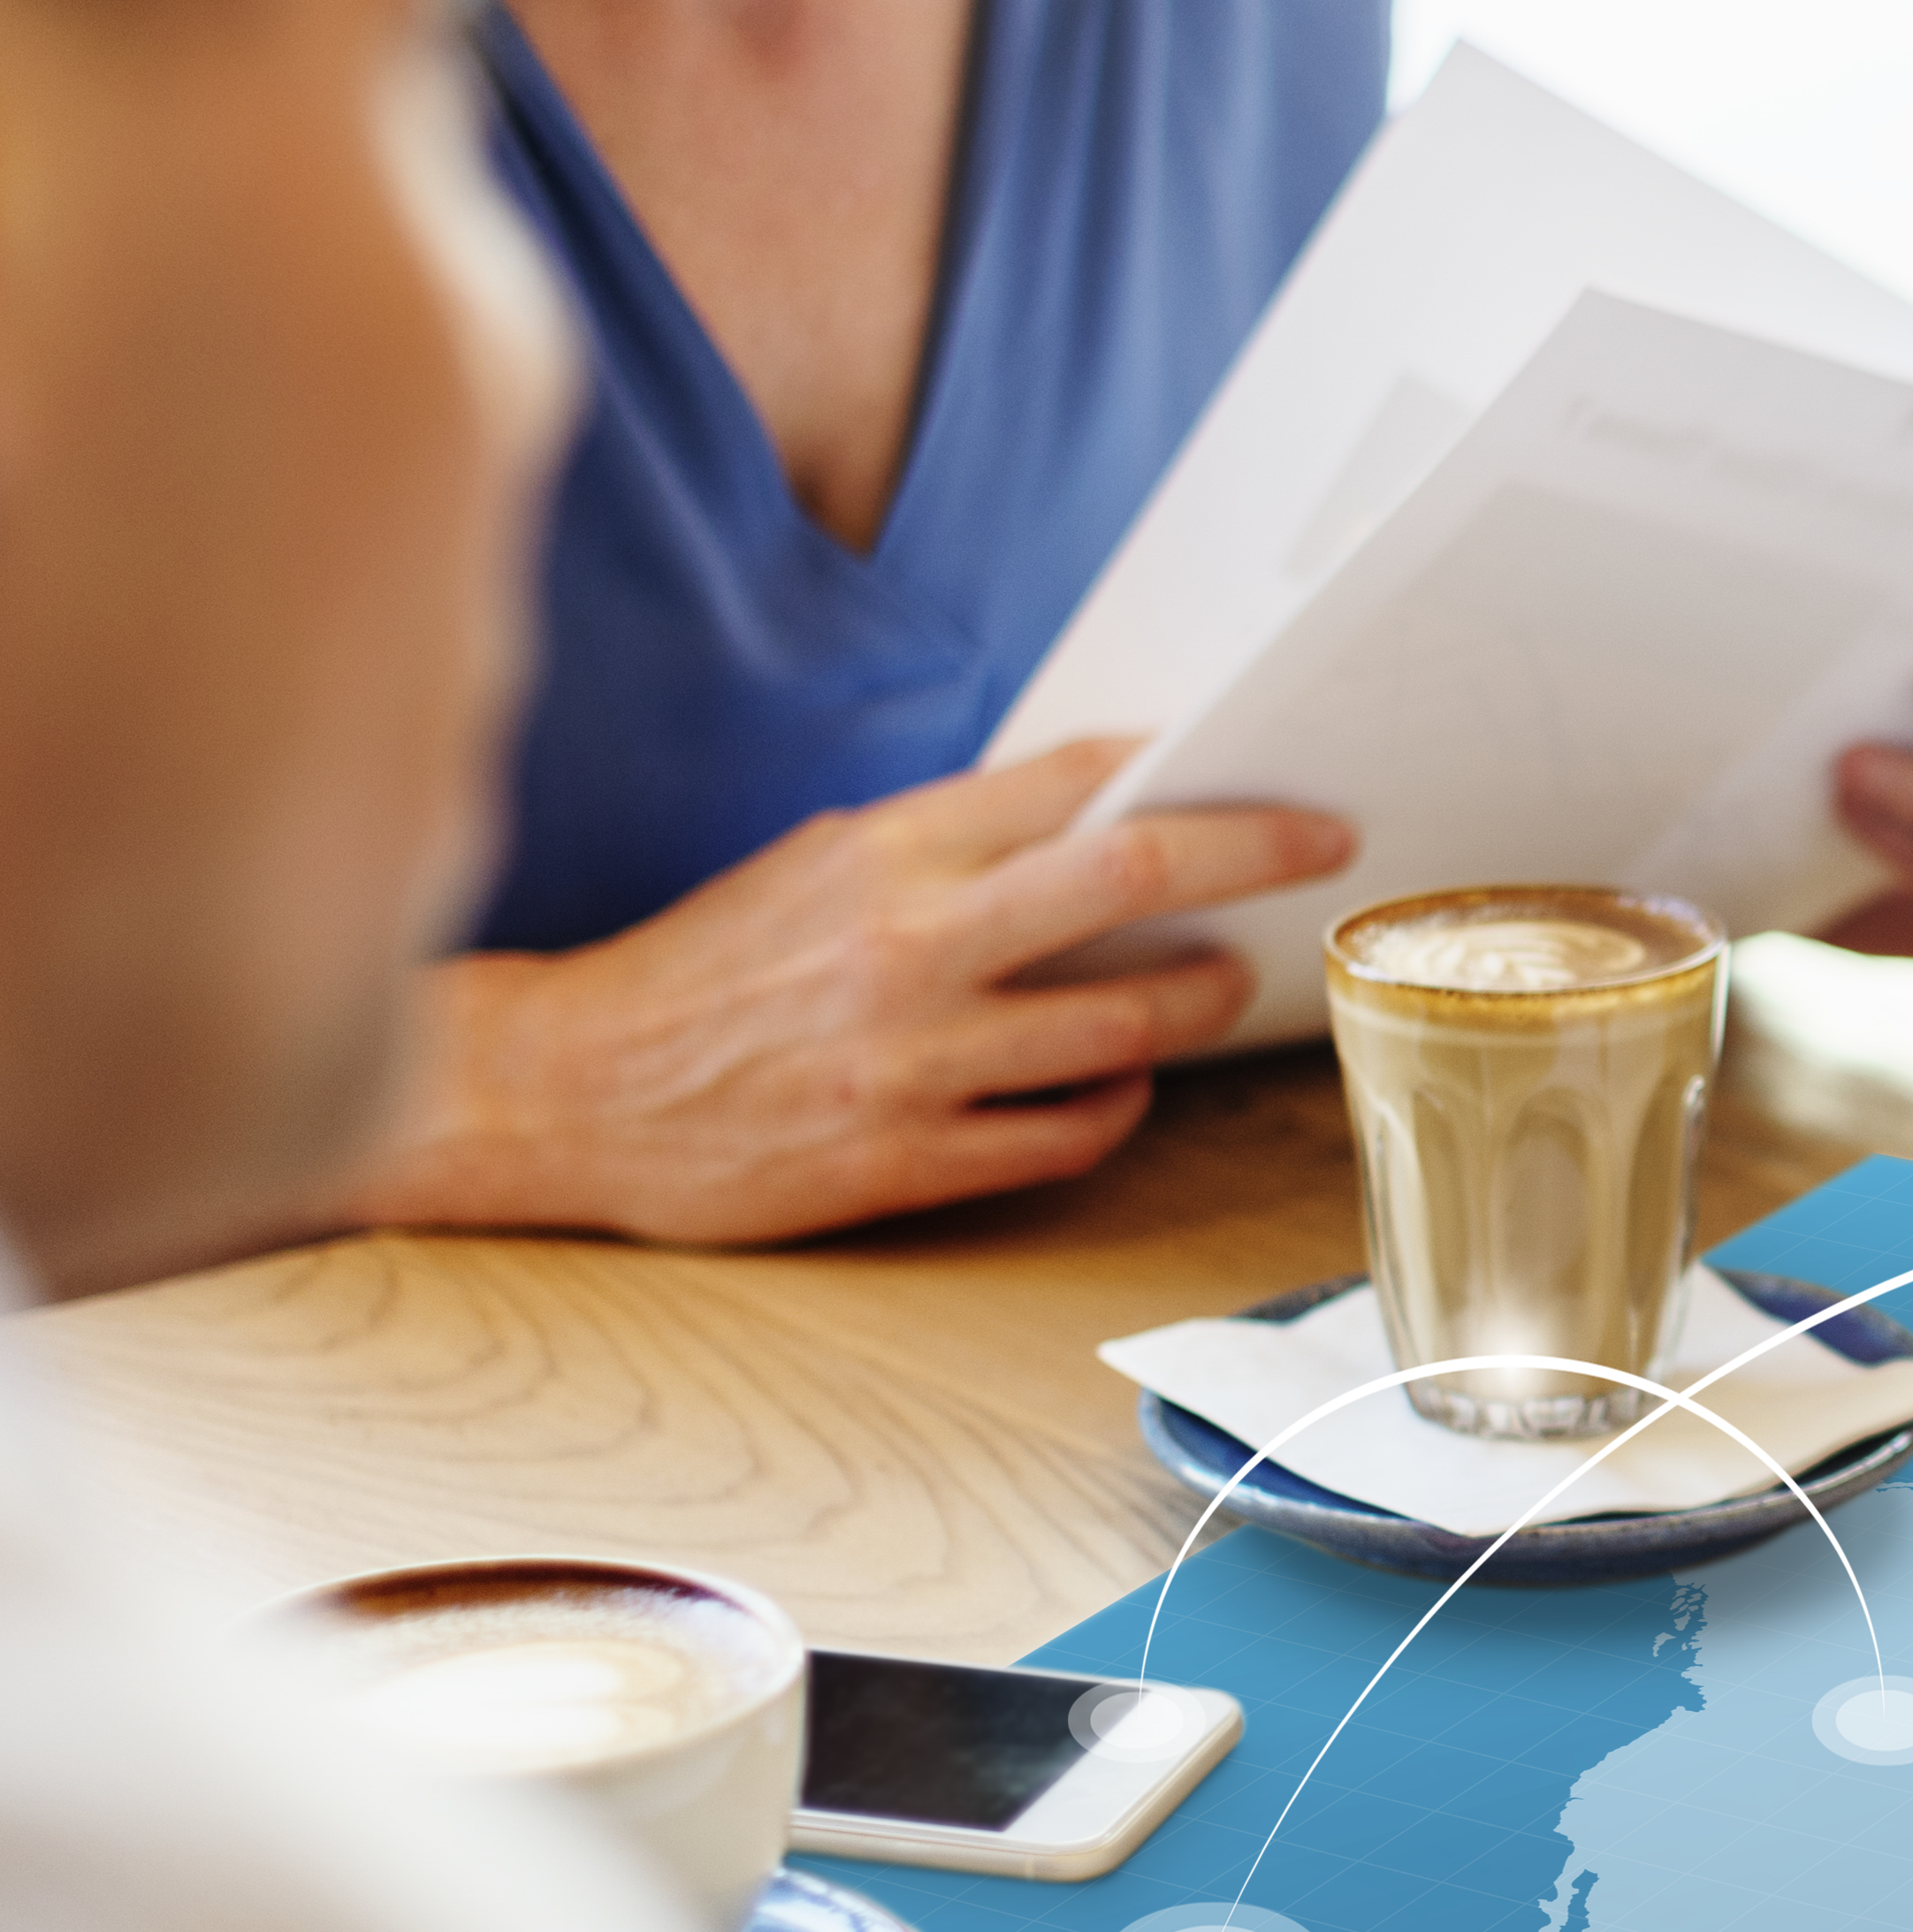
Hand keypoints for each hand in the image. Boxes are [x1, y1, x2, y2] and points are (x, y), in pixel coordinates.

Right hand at [344, 737, 1350, 1245]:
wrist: (566, 1088)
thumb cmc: (709, 969)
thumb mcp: (820, 864)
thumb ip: (951, 844)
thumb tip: (1101, 814)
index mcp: (884, 853)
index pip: (1075, 786)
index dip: (1191, 773)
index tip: (1270, 772)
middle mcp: (910, 946)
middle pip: (1133, 875)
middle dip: (1255, 853)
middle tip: (1326, 845)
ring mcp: (914, 1059)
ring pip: (1126, 1021)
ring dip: (1200, 999)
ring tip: (1224, 983)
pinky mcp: (906, 1159)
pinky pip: (1070, 1131)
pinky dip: (1119, 1101)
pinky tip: (1122, 1080)